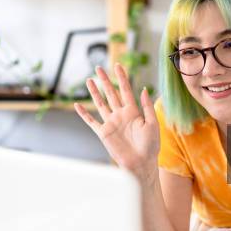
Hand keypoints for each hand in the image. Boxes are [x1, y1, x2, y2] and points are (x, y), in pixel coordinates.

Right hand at [74, 63, 159, 184]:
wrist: (141, 164)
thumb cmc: (150, 146)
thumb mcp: (152, 123)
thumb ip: (147, 106)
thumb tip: (144, 89)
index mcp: (133, 111)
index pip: (126, 90)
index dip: (122, 78)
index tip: (118, 65)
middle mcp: (120, 115)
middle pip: (111, 93)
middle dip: (105, 80)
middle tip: (99, 67)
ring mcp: (111, 123)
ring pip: (100, 103)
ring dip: (94, 92)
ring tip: (89, 80)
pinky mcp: (103, 133)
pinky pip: (91, 122)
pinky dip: (84, 114)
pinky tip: (77, 105)